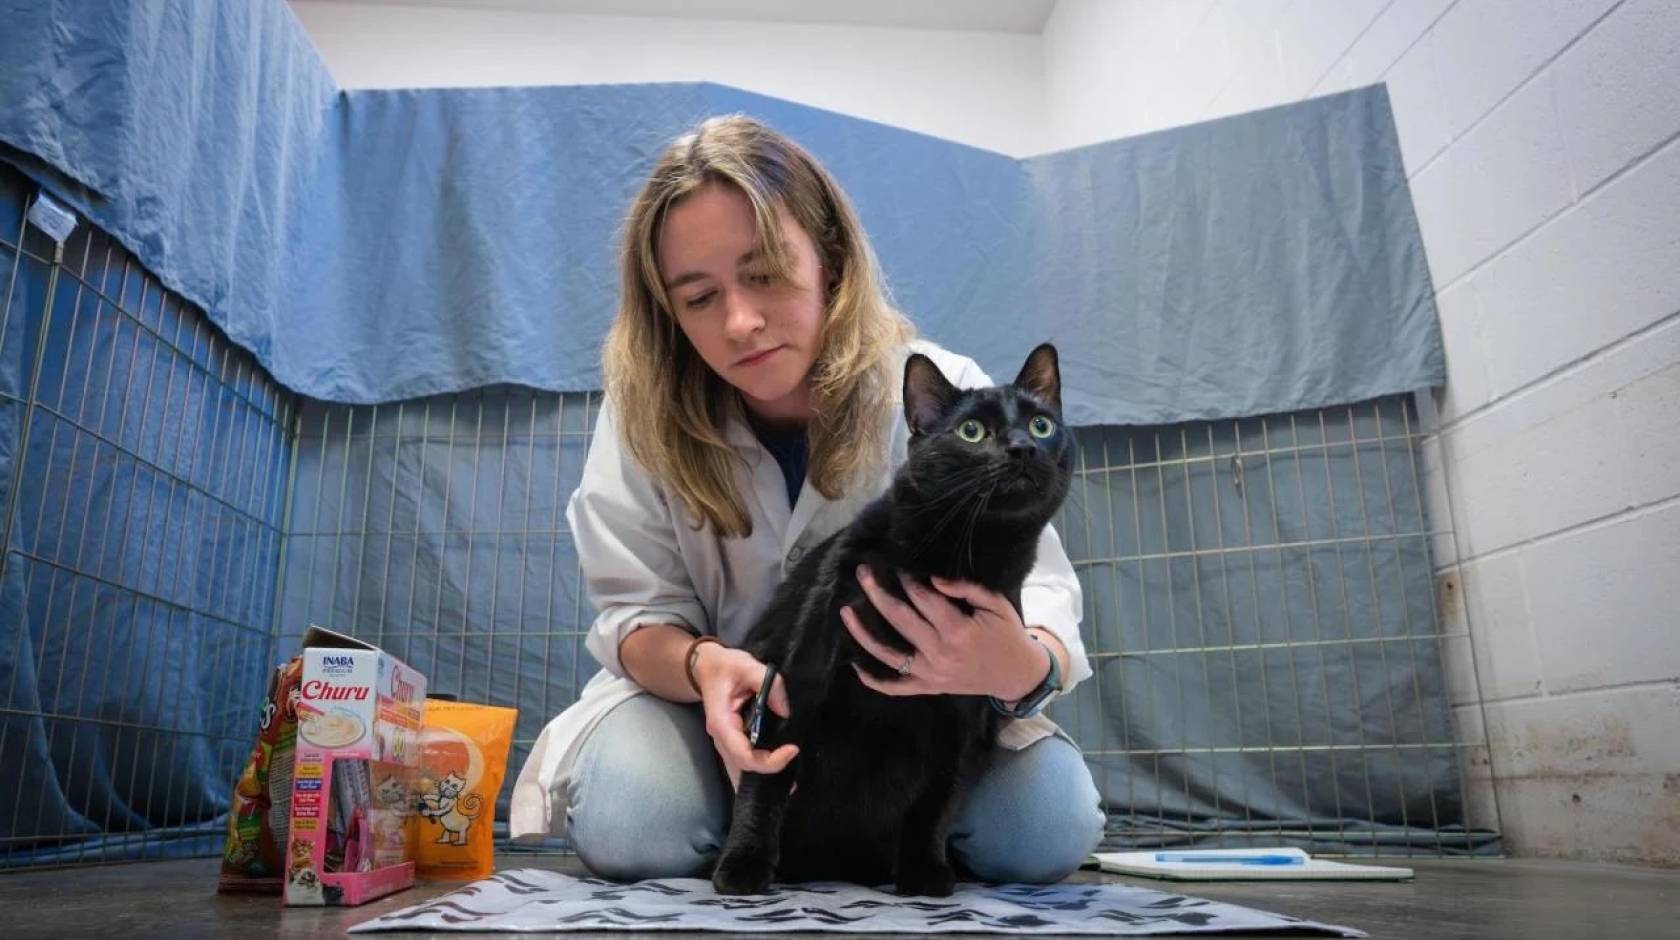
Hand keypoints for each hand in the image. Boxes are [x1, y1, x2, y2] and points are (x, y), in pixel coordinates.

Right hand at [692, 644, 796, 789]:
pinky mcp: (734, 740)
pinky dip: (761, 768)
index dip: (769, 760)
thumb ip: (768, 683)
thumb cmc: (724, 666)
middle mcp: (722, 739)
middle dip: (770, 772)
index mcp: (721, 724)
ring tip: (792, 783)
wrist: (706, 667)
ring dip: (765, 776)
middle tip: (796, 774)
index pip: (744, 755)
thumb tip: (786, 710)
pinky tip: (780, 769)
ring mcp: (726, 742)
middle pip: (744, 768)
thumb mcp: (746, 665)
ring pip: (743, 769)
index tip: (793, 750)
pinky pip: (745, 760)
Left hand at [842, 565, 1043, 699]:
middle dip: (877, 593)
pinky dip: (873, 679)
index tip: (895, 565)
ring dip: (863, 633)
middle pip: (900, 619)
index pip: (923, 599)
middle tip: (862, 573)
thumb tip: (934, 578)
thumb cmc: (1006, 634)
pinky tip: (855, 663)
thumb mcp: (996, 605)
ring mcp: (930, 674)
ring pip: (888, 654)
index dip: (907, 580)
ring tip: (846, 611)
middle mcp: (939, 653)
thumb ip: (967, 588)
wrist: (1015, 674)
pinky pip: (894, 687)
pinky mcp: (927, 688)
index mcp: (958, 630)